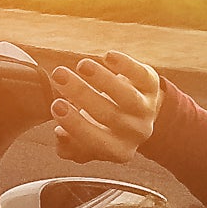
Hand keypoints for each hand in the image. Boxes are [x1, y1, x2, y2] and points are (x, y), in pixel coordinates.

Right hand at [50, 52, 161, 168]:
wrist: (132, 113)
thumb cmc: (99, 126)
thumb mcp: (84, 142)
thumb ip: (69, 145)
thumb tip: (60, 136)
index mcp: (118, 150)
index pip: (97, 141)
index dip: (75, 124)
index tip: (55, 105)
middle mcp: (136, 132)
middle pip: (109, 115)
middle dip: (81, 93)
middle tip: (59, 76)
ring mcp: (146, 109)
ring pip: (127, 96)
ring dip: (103, 79)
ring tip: (82, 65)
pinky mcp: (151, 86)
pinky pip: (143, 76)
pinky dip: (127, 66)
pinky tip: (108, 57)